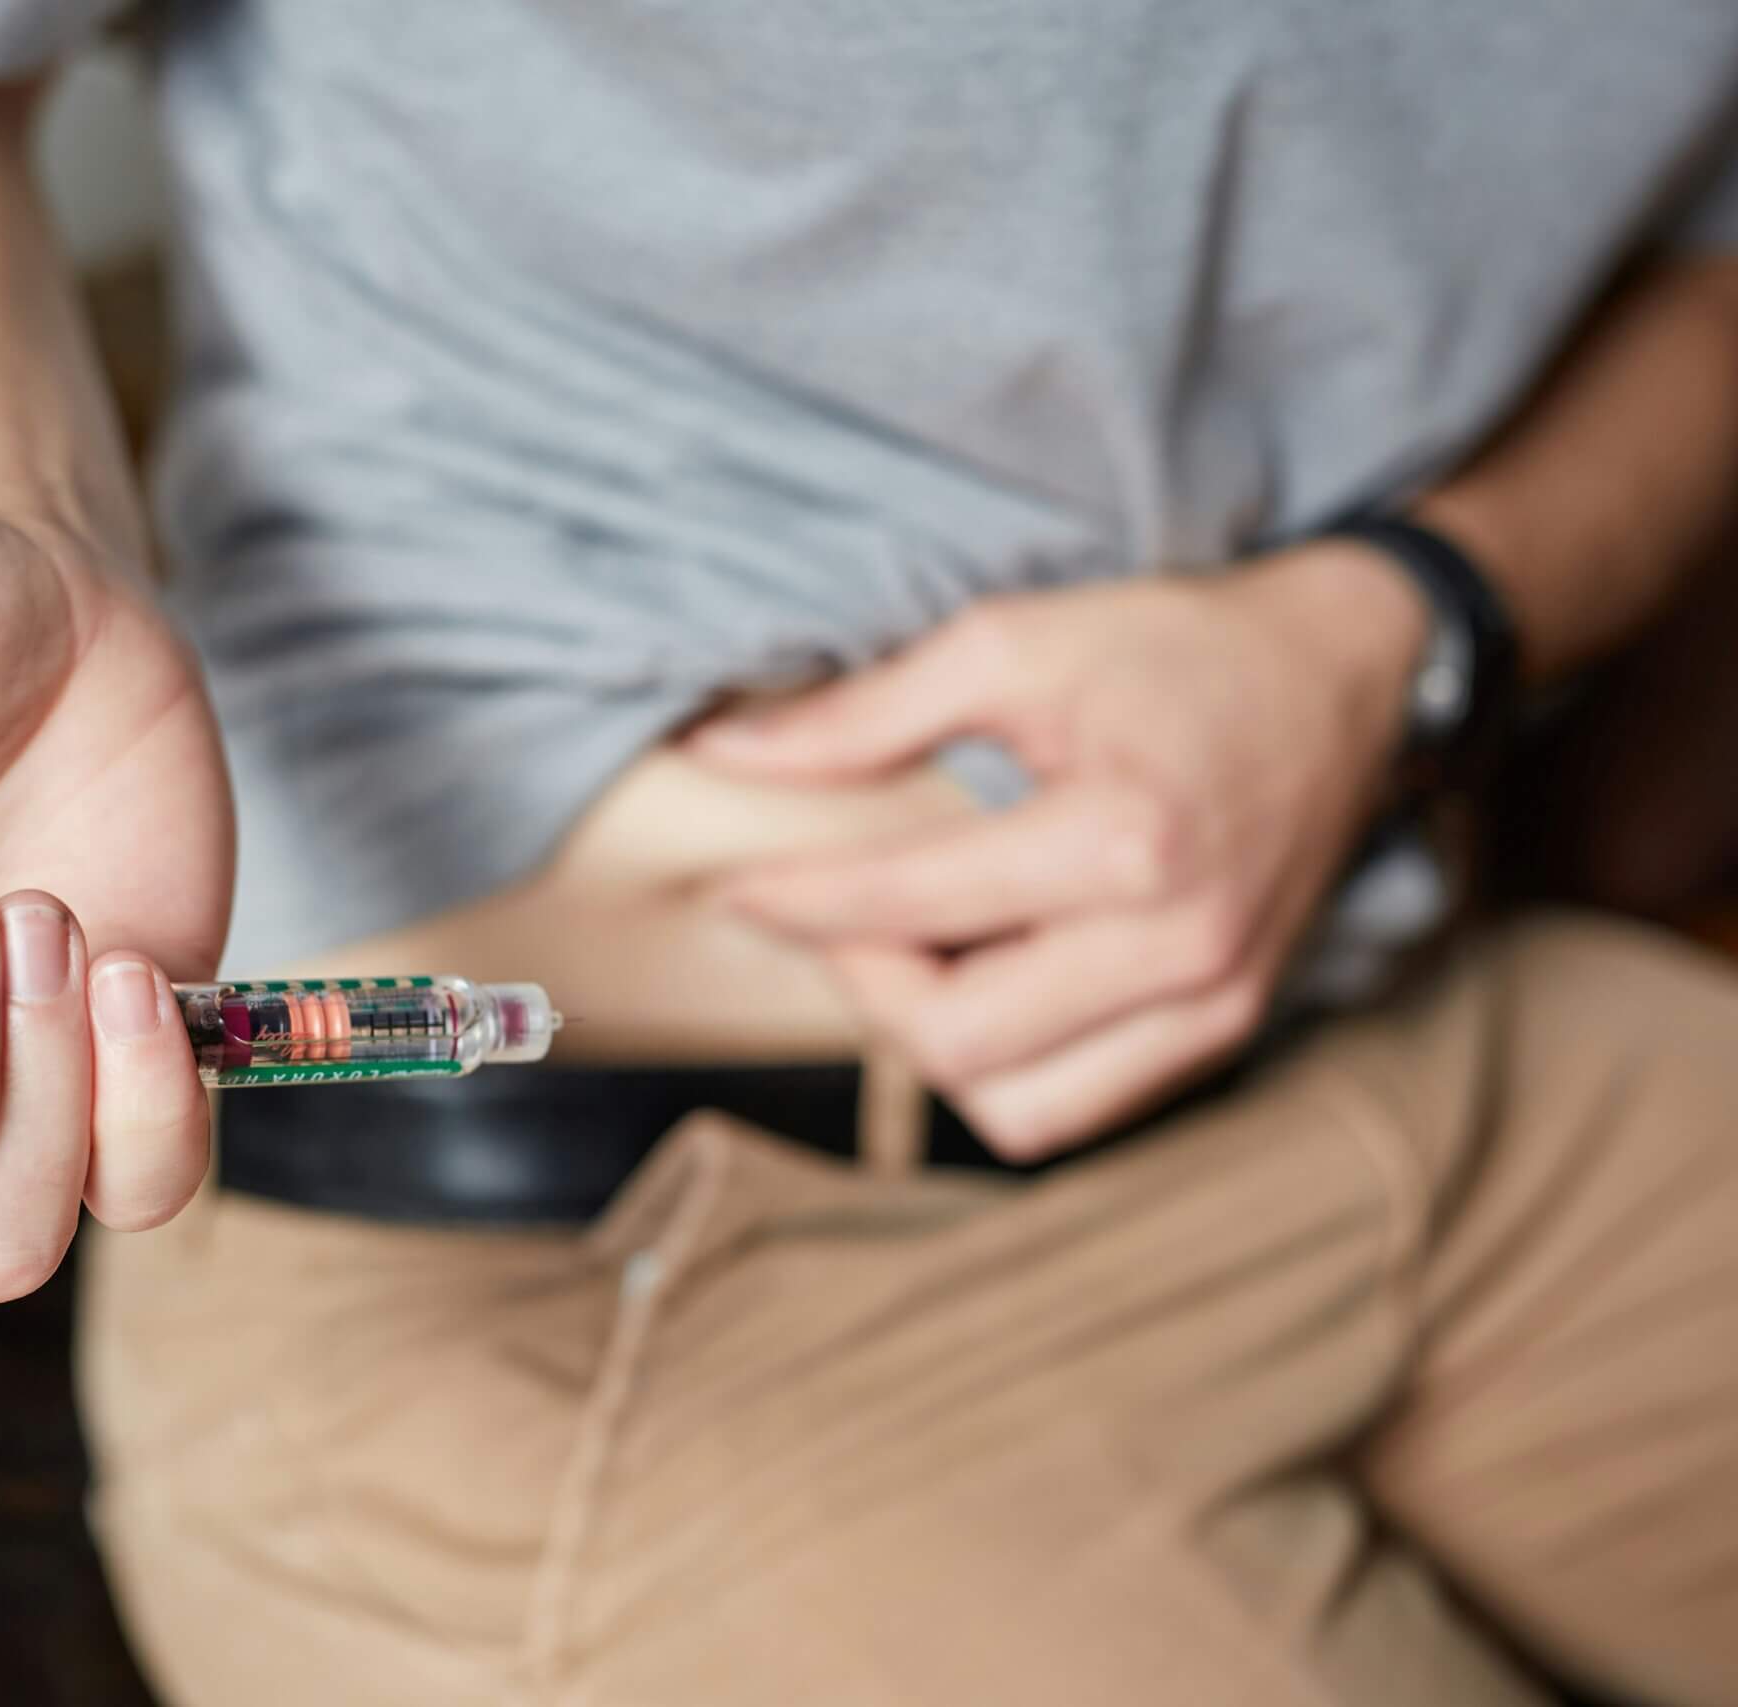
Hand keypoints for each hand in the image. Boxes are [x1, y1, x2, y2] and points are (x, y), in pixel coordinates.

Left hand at [692, 543, 1426, 1159]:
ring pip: (1012, 1108)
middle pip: (953, 1039)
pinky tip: (981, 978)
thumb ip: (863, 713)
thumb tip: (726, 757)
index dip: (799, 902)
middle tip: (829, 910)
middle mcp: (1179, 947)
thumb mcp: (1012, 642)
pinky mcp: (1225, 1032)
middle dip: (860, 979)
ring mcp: (1214, 1006)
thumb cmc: (1175, 648)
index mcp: (1125, 841)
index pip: (909, 909)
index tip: (736, 886)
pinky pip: (1075, 1108)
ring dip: (929, 1041)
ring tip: (908, 948)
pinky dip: (1002, 1067)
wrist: (1343, 674)